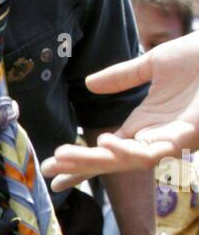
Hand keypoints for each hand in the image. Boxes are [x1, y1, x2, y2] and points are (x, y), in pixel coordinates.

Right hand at [41, 34, 198, 190]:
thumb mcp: (153, 64)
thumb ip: (122, 77)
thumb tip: (89, 84)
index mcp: (145, 124)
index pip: (105, 150)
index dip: (78, 161)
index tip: (49, 169)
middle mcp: (156, 136)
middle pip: (112, 160)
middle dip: (80, 167)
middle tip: (50, 170)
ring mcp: (173, 136)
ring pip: (130, 160)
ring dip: (98, 161)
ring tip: (68, 157)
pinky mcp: (189, 132)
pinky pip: (155, 148)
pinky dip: (130, 148)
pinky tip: (106, 143)